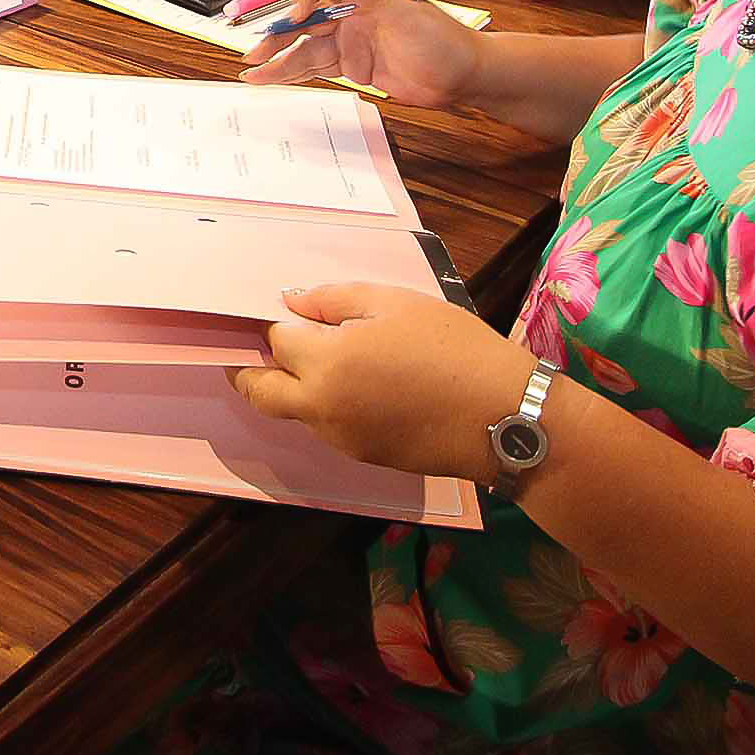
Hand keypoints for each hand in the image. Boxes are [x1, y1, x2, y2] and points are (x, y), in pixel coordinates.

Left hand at [229, 283, 534, 481]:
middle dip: (251, 367)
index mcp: (324, 362)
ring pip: (293, 410)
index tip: (280, 309)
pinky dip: (328, 404)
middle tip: (268, 345)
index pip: (274, 339)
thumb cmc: (453, 348)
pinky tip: (364, 383)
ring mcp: (339, 437)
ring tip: (330, 358)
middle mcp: (320, 406)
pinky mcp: (363, 455)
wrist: (503, 417)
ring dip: (294, 386)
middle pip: (258, 390)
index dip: (275, 321)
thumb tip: (291, 303)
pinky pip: (327, 426)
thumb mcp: (395, 303)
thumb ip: (333, 299)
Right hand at [238, 0, 481, 107]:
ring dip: (279, 60)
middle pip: (306, 21)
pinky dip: (294, 74)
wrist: (465, 76)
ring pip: (306, 49)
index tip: (297, 15)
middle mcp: (354, 16)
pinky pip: (317, 69)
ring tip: (253, 72)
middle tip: (256, 52)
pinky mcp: (355, 68)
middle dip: (278, 35)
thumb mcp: (403, 12)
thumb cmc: (444, 40)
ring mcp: (353, 42)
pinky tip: (275, 79)